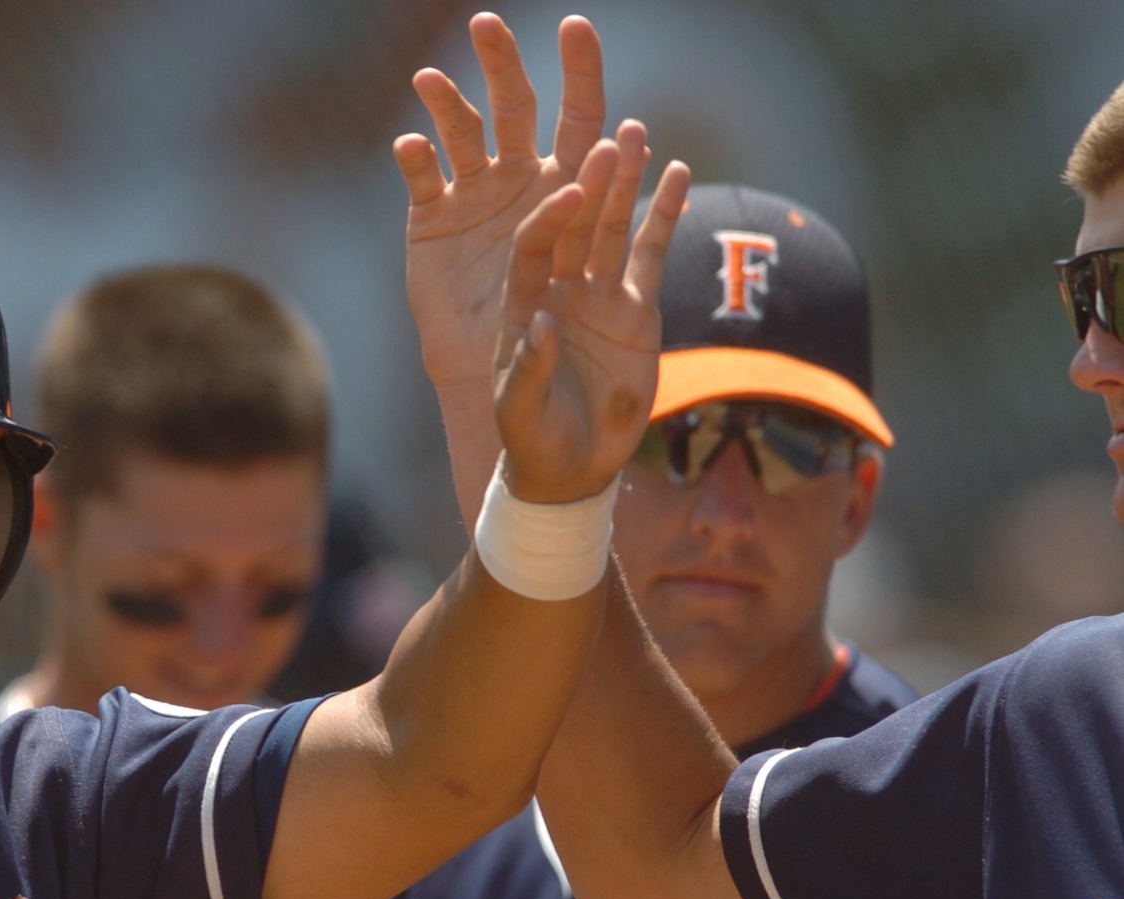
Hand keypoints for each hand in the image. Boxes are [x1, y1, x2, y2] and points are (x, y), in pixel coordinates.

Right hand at [395, 13, 607, 391]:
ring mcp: (475, 198)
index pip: (582, 122)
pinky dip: (414, 161)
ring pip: (462, 134)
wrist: (504, 389)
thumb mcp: (599, 331)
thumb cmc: (565, 354)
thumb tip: (571, 303)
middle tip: (487, 24)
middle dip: (502, 65)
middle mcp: (523, 183)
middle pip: (516, 108)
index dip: (581, 75)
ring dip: (446, 103)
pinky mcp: (432, 221)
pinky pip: (422, 180)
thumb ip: (617, 282)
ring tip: (429, 80)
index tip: (576, 27)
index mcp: (571, 192)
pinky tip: (408, 145)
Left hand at [494, 123, 689, 503]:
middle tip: (607, 138)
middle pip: (574, 225)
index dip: (549, 220)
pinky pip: (650, 253)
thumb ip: (531, 368)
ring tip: (636, 133)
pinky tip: (676, 173)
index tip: (568, 192)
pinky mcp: (635, 308)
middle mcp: (558, 288)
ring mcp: (597, 294)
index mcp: (521, 304)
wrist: (571, 466)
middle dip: (590, 183)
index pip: (532, 248)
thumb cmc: (532, 439)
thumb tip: (542, 324)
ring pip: (612, 228)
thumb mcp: (521, 410)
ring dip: (624, 183)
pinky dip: (663, 214)